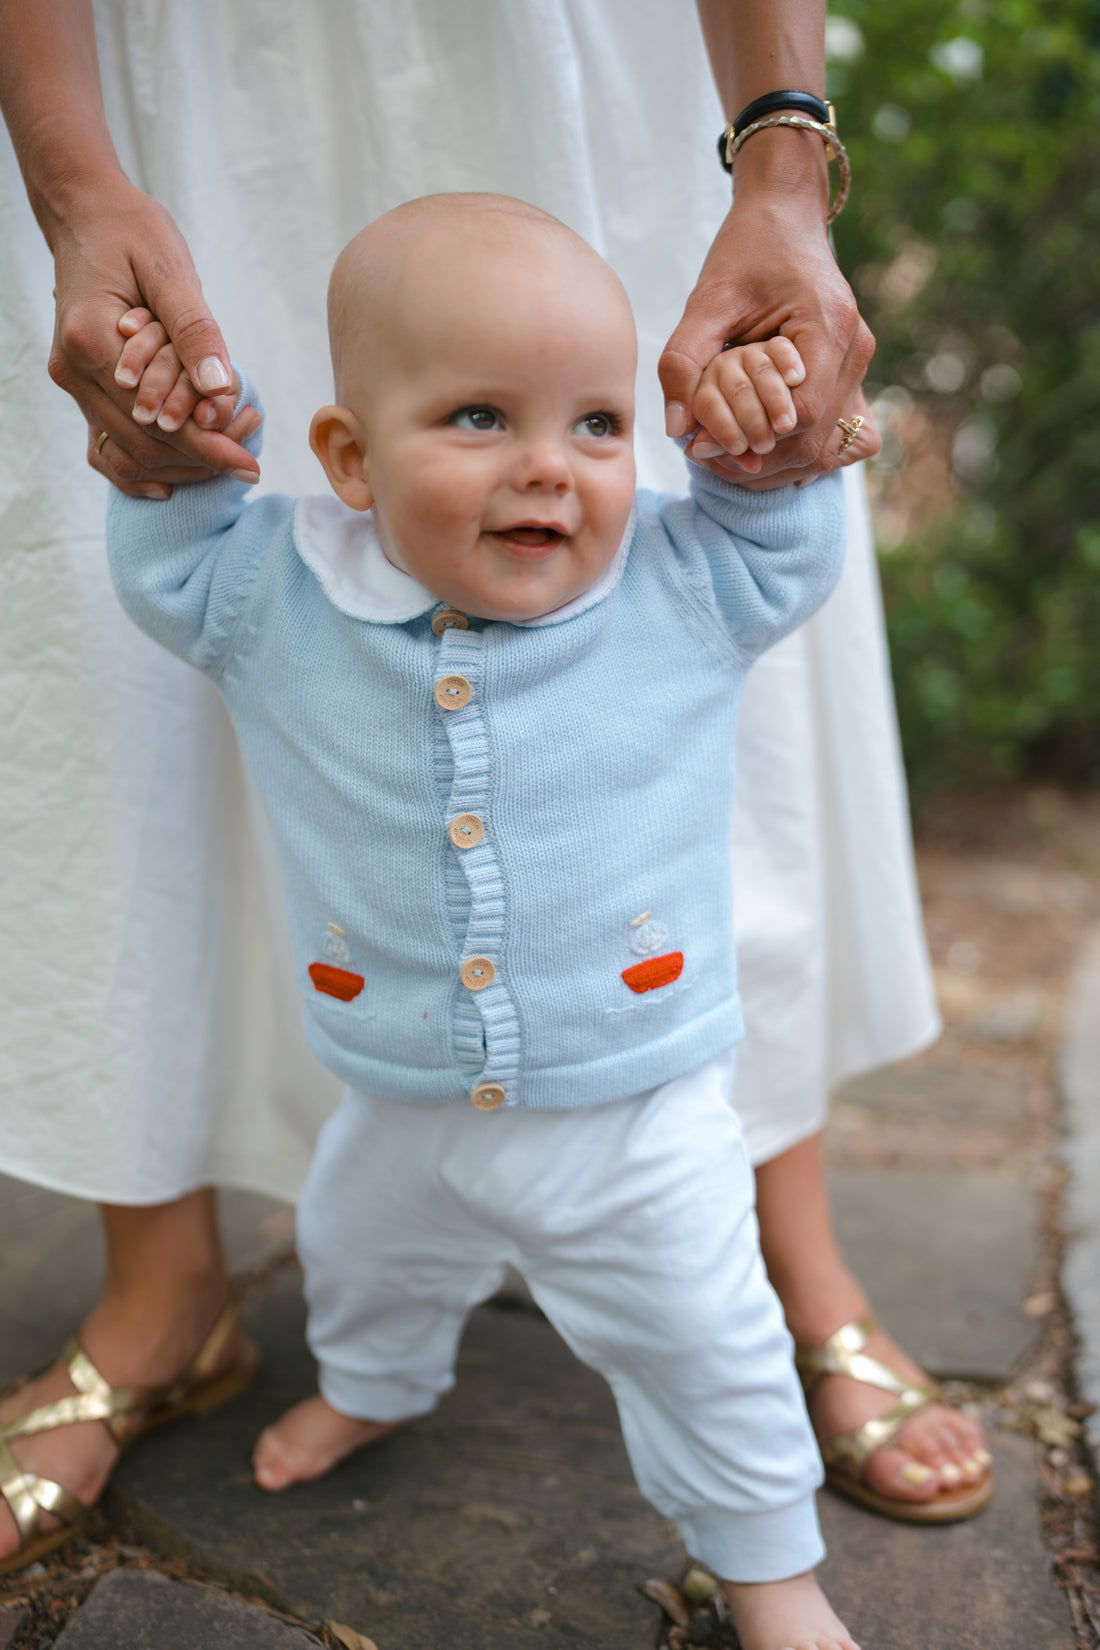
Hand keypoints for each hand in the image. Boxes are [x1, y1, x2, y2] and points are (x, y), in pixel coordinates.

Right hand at [48, 176, 256, 494]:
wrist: (86, 215)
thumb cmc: (131, 232)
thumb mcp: (171, 269)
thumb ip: (195, 330)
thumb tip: (219, 388)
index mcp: (91, 339)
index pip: (156, 418)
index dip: (208, 446)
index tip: (251, 463)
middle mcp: (73, 370)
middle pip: (143, 444)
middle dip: (201, 456)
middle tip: (251, 451)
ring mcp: (72, 382)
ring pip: (128, 452)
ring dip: (182, 462)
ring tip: (232, 447)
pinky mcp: (80, 387)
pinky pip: (106, 446)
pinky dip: (145, 465)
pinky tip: (182, 474)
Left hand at [659, 190, 877, 482]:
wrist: (785, 215)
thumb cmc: (746, 250)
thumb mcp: (706, 299)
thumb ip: (684, 360)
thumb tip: (675, 429)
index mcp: (827, 325)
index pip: (801, 414)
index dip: (754, 440)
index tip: (708, 444)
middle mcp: (854, 349)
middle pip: (817, 441)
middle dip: (761, 462)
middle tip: (707, 457)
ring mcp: (858, 363)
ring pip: (828, 445)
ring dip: (777, 464)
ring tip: (726, 456)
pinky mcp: (850, 372)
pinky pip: (836, 432)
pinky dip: (797, 449)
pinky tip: (759, 447)